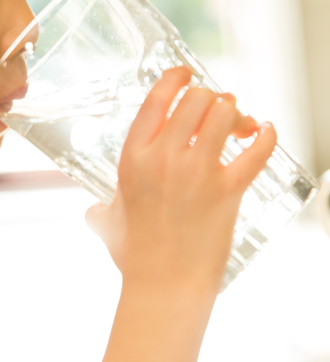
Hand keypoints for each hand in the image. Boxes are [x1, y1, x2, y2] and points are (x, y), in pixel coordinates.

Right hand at [86, 67, 276, 291]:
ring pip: (225, 114)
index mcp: (133, 157)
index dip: (176, 77)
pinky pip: (256, 151)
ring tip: (240, 125)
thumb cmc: (135, 256)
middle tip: (219, 111)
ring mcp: (197, 172)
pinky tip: (267, 132)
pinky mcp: (227, 191)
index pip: (158, 98)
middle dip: (211, 98)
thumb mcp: (107, 223)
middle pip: (196, 99)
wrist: (164, 287)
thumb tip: (94, 211)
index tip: (187, 74)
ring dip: (236, 113)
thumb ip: (100, 209)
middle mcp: (164, 157)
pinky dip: (267, 136)